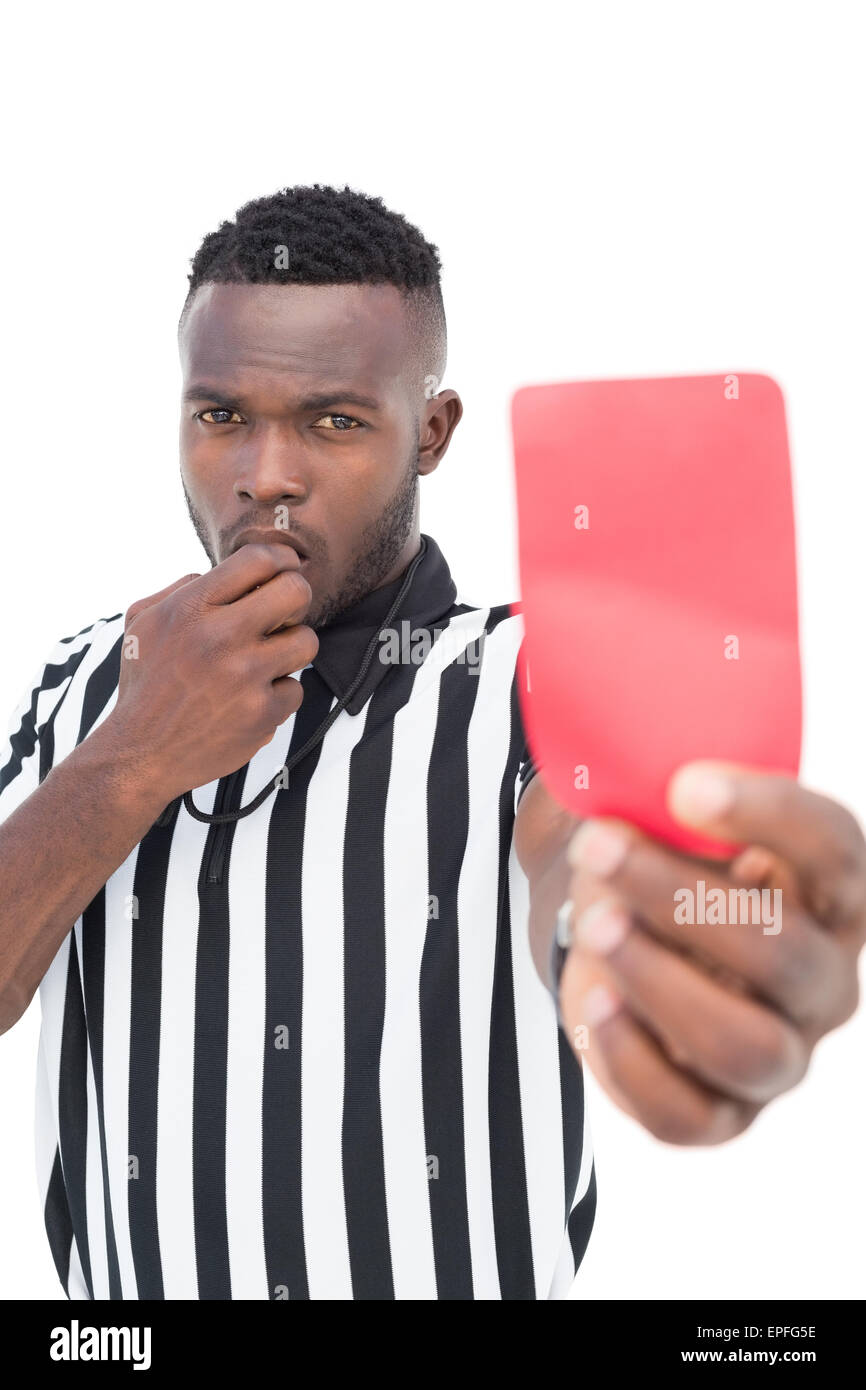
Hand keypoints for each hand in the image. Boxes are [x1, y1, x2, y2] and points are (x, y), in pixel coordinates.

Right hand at [107, 543, 317, 802]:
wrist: (139, 753)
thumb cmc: (144, 683)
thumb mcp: (142, 623)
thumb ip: (181, 588)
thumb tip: (221, 570)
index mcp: (191, 607)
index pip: (259, 559)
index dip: (281, 561)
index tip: (284, 572)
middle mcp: (220, 636)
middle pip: (296, 591)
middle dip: (296, 599)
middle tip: (282, 616)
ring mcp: (245, 676)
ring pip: (306, 641)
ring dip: (290, 650)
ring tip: (264, 662)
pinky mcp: (263, 713)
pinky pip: (295, 689)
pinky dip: (277, 696)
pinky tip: (250, 701)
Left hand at [533, 763, 865, 1143]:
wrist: (621, 938)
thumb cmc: (663, 864)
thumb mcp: (673, 818)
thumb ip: (670, 793)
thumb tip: (624, 761)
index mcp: (834, 893)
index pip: (834, 850)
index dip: (768, 814)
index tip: (684, 784)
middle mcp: (826, 981)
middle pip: (782, 952)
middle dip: (679, 897)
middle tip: (600, 848)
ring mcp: (782, 1056)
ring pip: (743, 1043)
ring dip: (659, 979)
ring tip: (594, 924)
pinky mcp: (721, 1114)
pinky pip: (685, 1112)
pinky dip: (631, 1058)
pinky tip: (595, 1002)